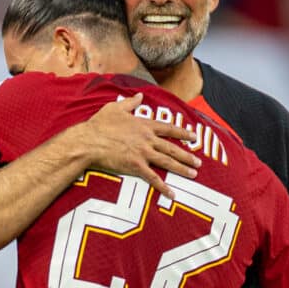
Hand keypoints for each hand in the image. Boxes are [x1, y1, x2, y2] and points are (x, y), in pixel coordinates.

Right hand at [72, 93, 200, 198]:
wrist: (89, 141)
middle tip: (198, 162)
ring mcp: (143, 153)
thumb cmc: (100, 124)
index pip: (168, 128)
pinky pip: (153, 178)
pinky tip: (172, 193)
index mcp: (144, 124)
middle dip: (187, 155)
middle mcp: (147, 139)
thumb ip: (130, 102)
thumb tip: (140, 96)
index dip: (182, 133)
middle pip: (172, 148)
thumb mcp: (115, 108)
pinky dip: (163, 186)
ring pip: (167, 162)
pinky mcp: (136, 166)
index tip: (193, 137)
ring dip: (182, 168)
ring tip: (193, 174)